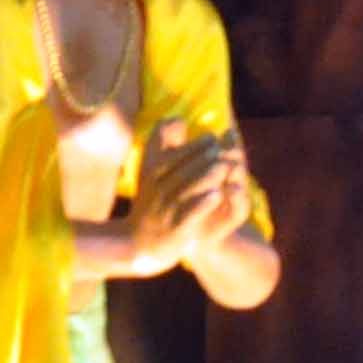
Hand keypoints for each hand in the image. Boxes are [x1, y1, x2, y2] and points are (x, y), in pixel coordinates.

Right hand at [132, 124, 243, 267]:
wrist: (138, 244)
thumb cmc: (150, 203)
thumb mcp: (149, 172)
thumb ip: (162, 144)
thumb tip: (177, 118)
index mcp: (151, 172)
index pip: (172, 154)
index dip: (194, 145)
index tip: (212, 139)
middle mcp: (157, 189)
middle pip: (182, 169)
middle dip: (203, 158)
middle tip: (223, 150)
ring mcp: (166, 209)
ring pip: (187, 189)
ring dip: (206, 177)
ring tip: (224, 168)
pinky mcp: (175, 229)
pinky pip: (189, 213)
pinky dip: (202, 204)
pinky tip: (217, 196)